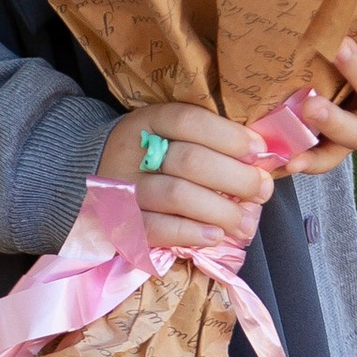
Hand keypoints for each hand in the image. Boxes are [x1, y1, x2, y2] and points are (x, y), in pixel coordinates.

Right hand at [96, 102, 275, 252]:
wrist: (94, 178)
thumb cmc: (153, 157)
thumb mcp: (174, 136)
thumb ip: (213, 142)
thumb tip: (263, 159)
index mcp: (148, 122)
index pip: (189, 120)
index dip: (229, 136)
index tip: (259, 151)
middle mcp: (132, 152)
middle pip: (190, 161)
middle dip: (236, 178)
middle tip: (262, 190)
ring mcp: (123, 188)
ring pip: (177, 195)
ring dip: (220, 210)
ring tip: (245, 222)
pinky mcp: (121, 223)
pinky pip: (157, 229)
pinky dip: (191, 233)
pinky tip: (216, 236)